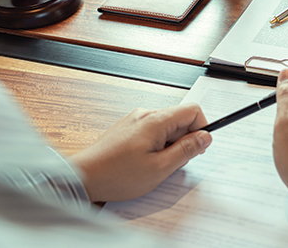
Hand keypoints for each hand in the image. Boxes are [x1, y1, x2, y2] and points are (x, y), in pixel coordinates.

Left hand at [71, 104, 211, 202]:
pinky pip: (152, 131)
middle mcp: (145, 114)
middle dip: (183, 141)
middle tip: (173, 163)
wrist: (82, 177)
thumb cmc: (116, 175)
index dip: (201, 129)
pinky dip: (156, 145)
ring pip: (166, 126)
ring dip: (169, 145)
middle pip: (180, 119)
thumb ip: (186, 150)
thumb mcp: (160, 168)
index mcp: (155, 120)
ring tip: (154, 165)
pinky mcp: (128, 128)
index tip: (197, 148)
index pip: (192, 110)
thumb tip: (205, 137)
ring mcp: (135, 120)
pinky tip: (144, 162)